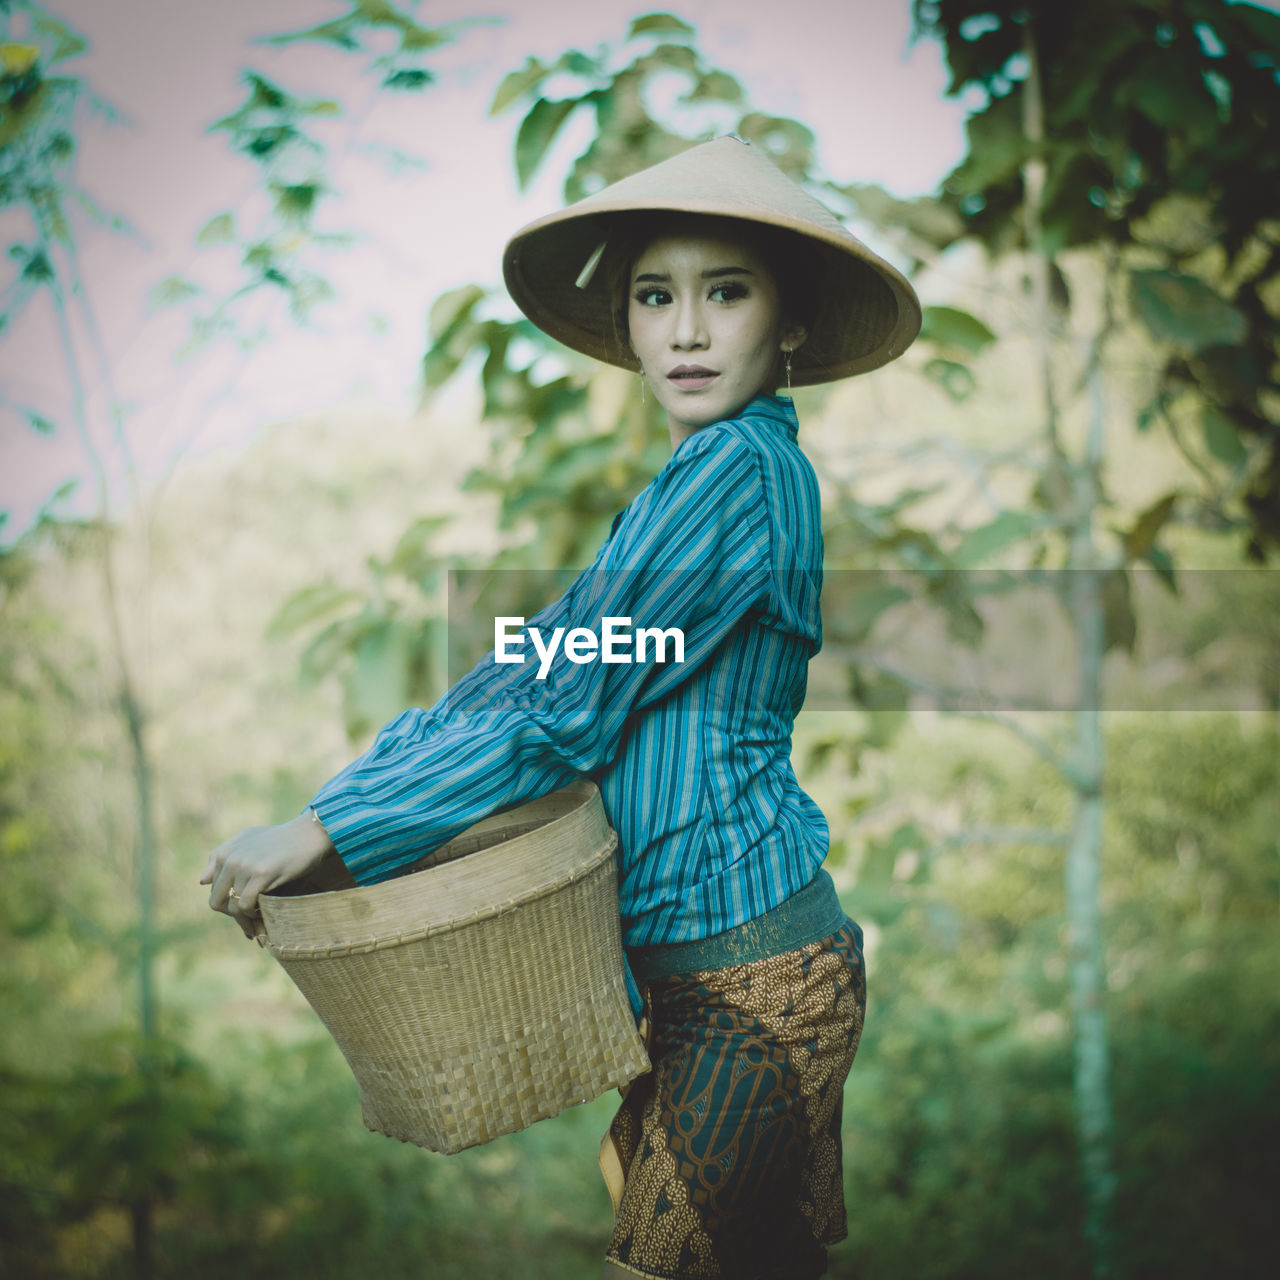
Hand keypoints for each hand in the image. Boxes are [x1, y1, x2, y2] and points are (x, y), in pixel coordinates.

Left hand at [201, 810, 335, 938]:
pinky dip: (253, 915)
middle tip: (250, 923)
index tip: (243, 913)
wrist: (310, 833)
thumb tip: (202, 881)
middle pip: (217, 902)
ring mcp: (244, 866)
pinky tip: (265, 913)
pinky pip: (245, 905)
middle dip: (233, 916)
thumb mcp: (248, 841)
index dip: (228, 905)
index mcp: (224, 853)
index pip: (213, 891)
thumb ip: (223, 857)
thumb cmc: (282, 839)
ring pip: (233, 906)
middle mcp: (229, 858)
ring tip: (259, 927)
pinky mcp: (260, 874)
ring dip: (245, 920)